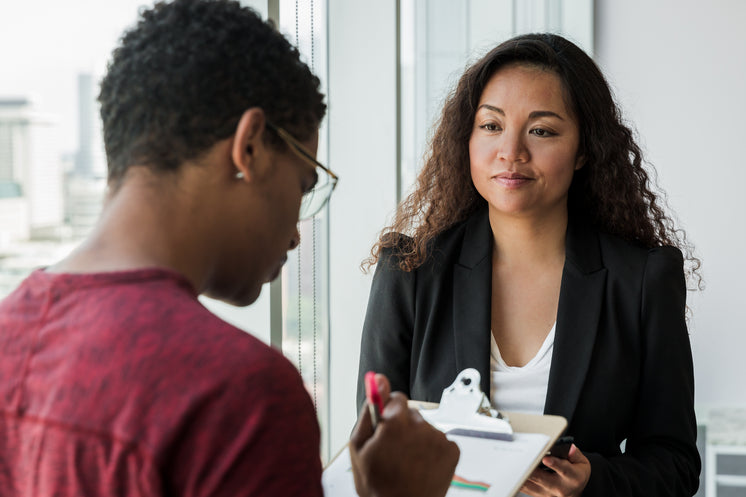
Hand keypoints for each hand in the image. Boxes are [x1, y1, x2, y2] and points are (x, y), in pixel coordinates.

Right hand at [349, 374, 459, 496]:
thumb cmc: (377, 483)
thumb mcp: (358, 446)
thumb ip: (369, 408)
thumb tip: (378, 379)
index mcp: (396, 421)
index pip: (397, 397)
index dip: (389, 413)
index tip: (386, 426)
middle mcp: (421, 424)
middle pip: (411, 414)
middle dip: (402, 427)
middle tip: (393, 452)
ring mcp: (439, 438)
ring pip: (425, 428)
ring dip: (417, 440)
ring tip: (407, 463)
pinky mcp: (452, 450)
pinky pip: (439, 440)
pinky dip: (432, 451)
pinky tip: (421, 466)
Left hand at [520, 444, 590, 496]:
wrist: (575, 491)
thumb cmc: (577, 474)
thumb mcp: (582, 462)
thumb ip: (574, 454)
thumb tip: (569, 447)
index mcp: (573, 477)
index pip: (564, 470)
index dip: (554, 464)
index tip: (546, 459)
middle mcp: (560, 487)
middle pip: (542, 478)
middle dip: (531, 468)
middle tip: (522, 458)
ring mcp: (548, 493)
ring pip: (531, 484)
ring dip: (521, 474)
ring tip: (513, 463)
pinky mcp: (539, 495)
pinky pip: (526, 488)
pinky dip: (519, 479)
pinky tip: (513, 471)